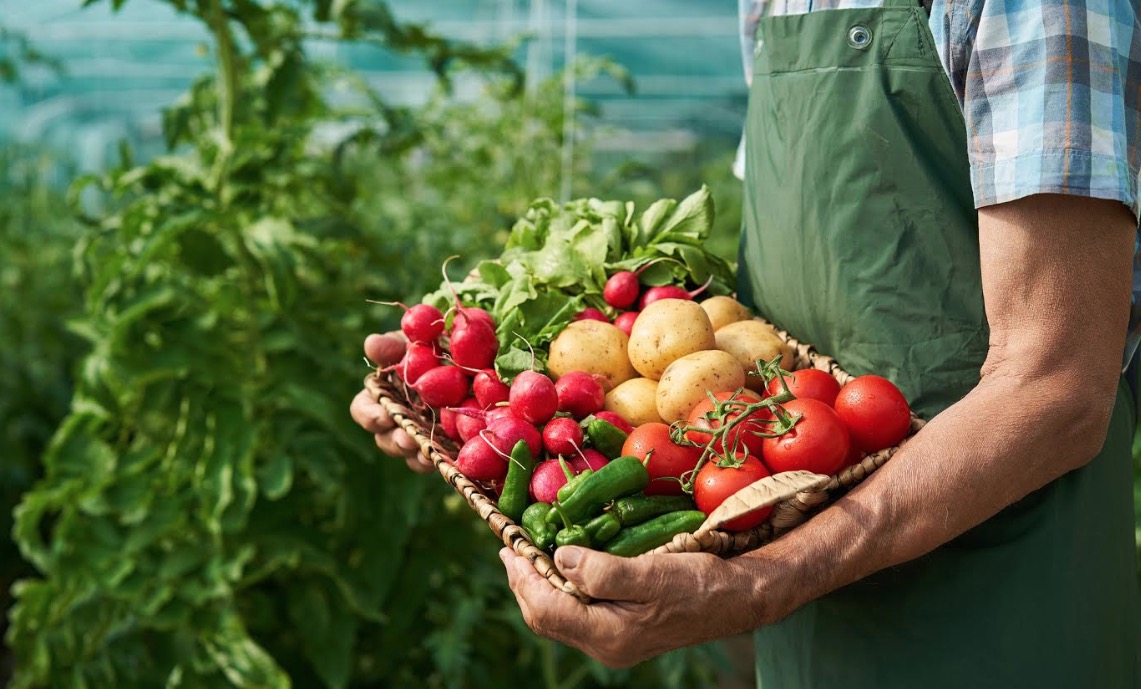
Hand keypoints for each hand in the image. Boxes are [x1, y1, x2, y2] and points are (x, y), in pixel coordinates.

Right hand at [349, 333, 433, 472]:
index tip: (384, 415)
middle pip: (385, 438)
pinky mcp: (446, 444)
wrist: (475, 354)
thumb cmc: (436, 345)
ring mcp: (422, 434)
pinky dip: (439, 460)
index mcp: (385, 393)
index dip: (370, 415)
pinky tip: (447, 459)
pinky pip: (437, 460)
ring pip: (409, 453)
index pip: (364, 409)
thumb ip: (395, 344)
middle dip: (395, 440)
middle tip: (407, 439)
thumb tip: (371, 344)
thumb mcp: (416, 341)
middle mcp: (399, 418)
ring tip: (426, 452)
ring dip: (415, 453)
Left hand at [500, 545, 769, 667]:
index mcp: (609, 636)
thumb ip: (603, 571)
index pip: (547, 609)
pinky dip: (560, 588)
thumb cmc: (699, 584)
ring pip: (558, 617)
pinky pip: (576, 612)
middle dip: (523, 582)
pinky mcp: (621, 630)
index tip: (509, 547)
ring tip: (528, 555)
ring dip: (539, 585)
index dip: (522, 577)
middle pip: (545, 617)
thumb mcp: (652, 573)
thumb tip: (559, 558)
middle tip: (512, 548)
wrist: (737, 599)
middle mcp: (606, 645)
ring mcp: (613, 641)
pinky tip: (561, 567)